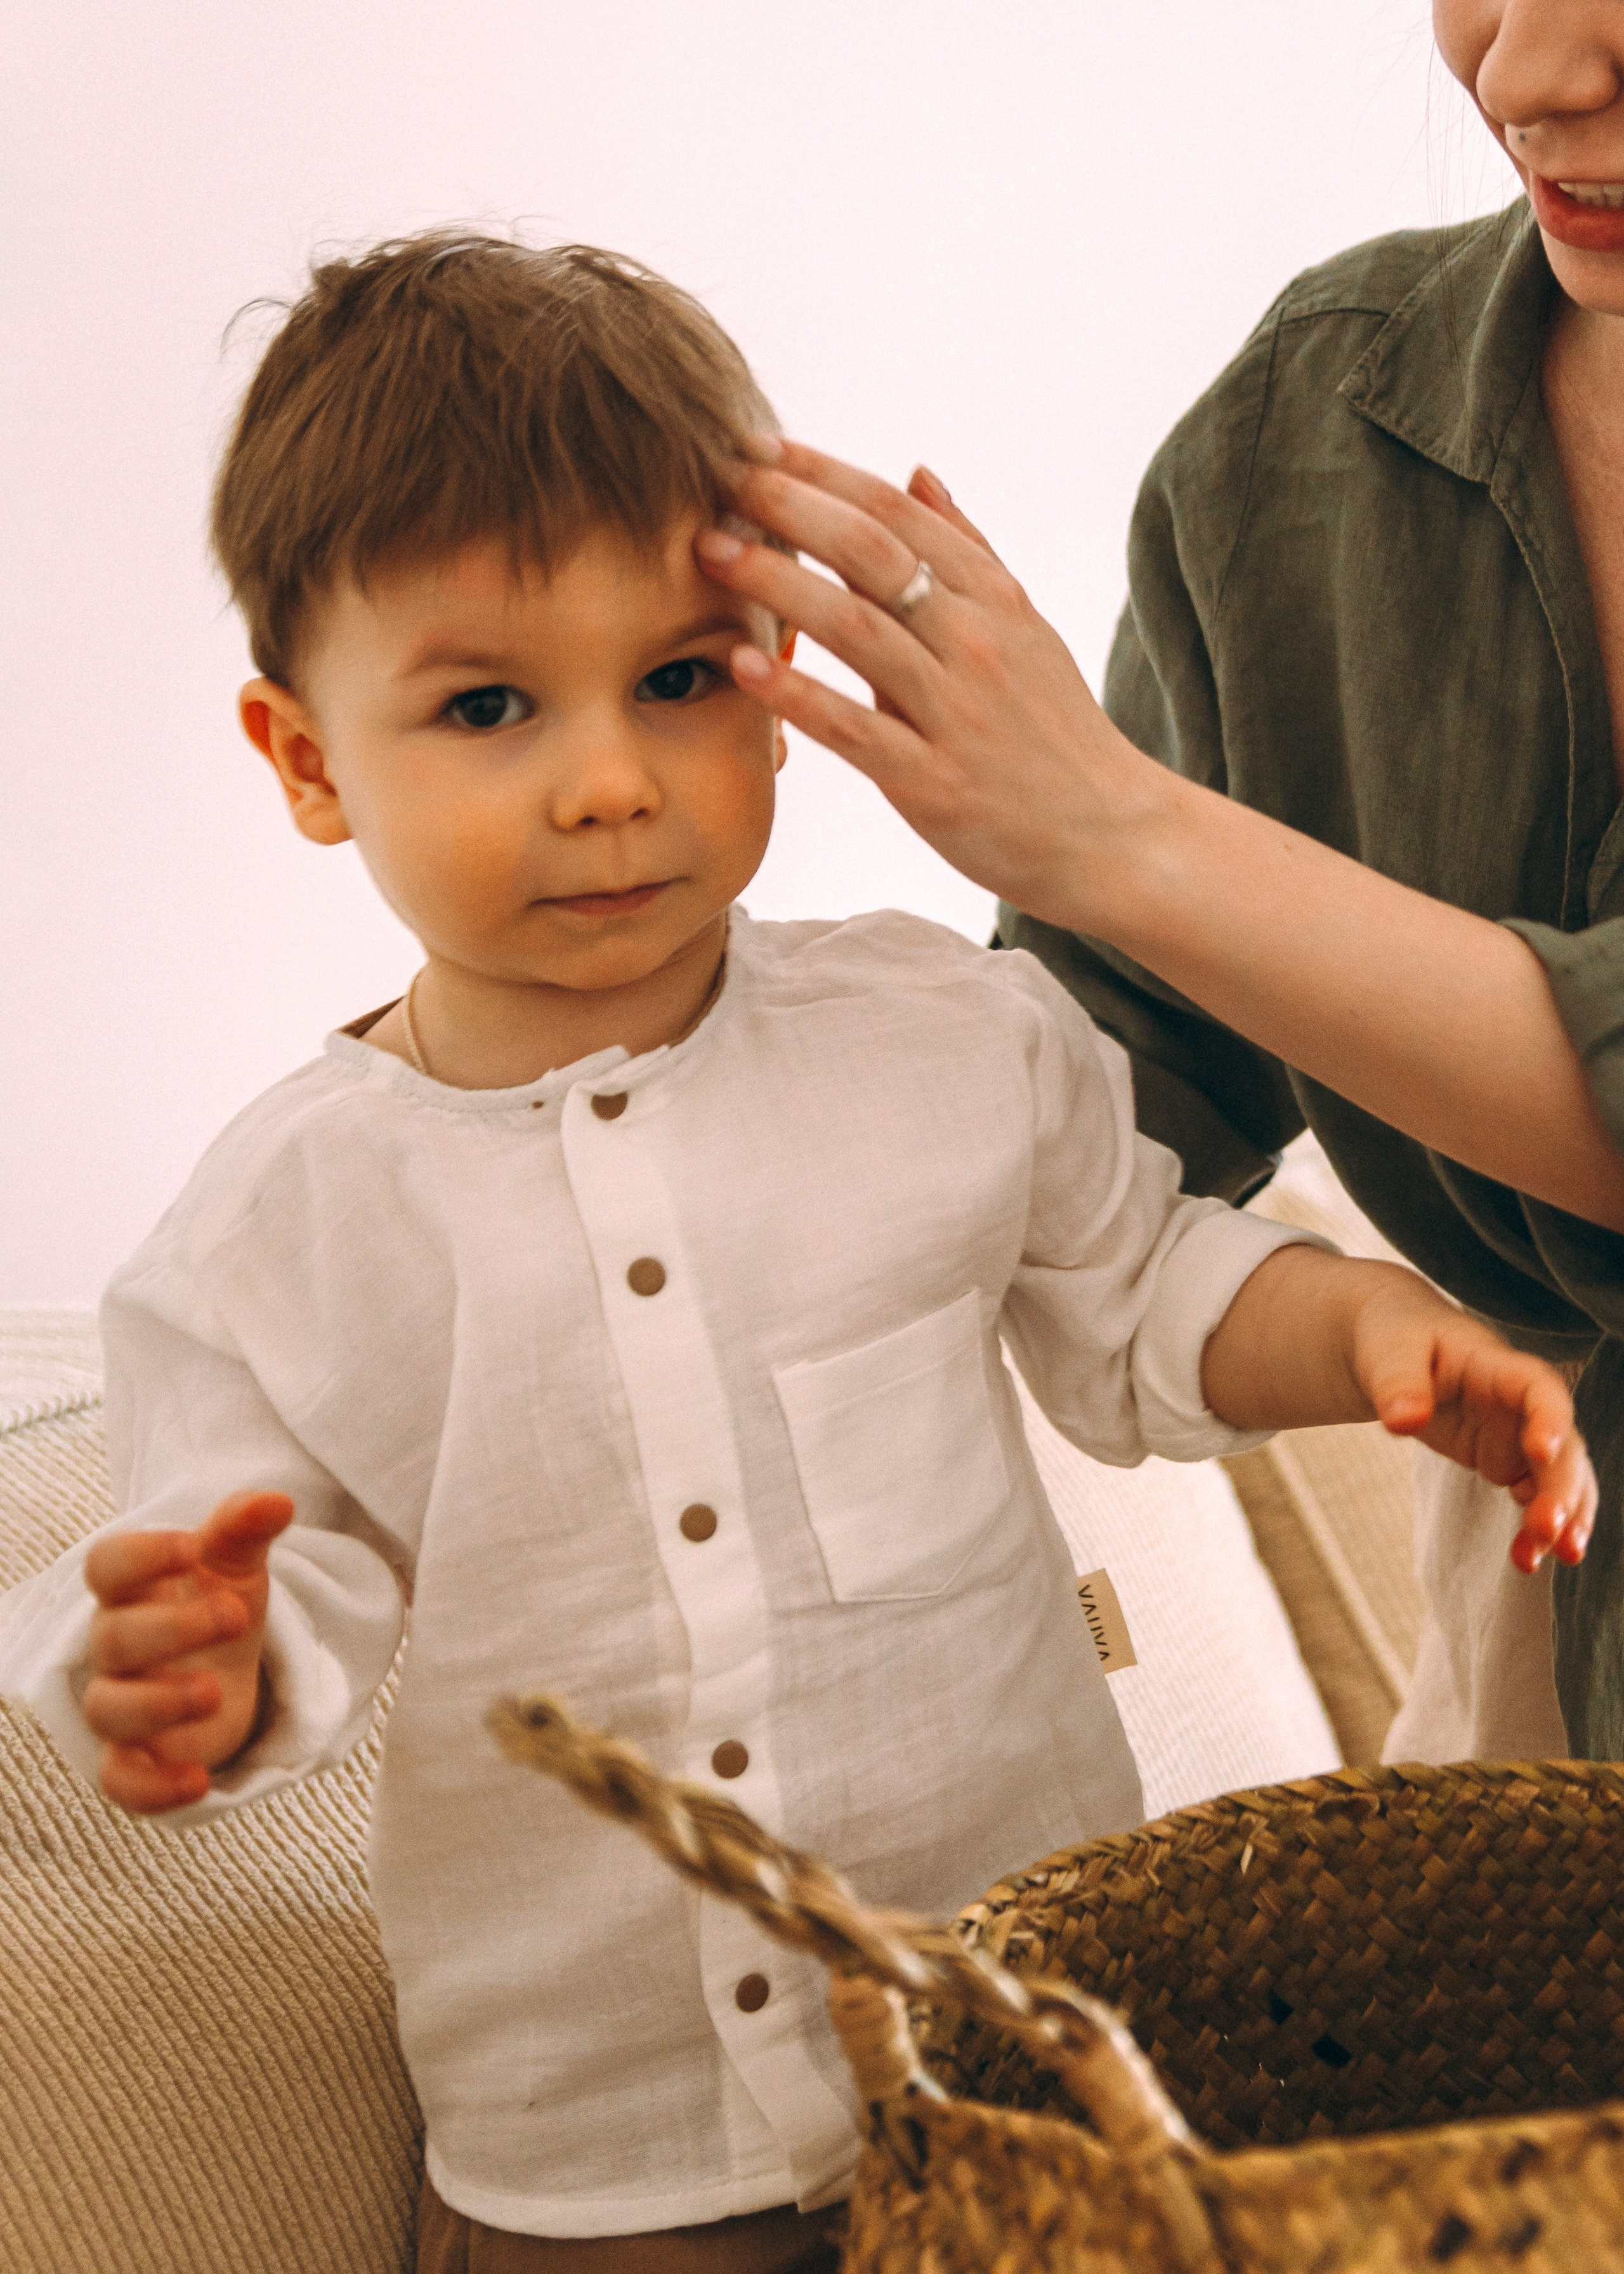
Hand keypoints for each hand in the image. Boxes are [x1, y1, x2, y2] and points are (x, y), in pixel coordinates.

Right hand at [82, 1489, 293, 1814]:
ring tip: (216, 1693)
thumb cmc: (219, 1603)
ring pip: (107, 1708)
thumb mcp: (237, 1565)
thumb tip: (278, 1500)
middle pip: (112, 1637)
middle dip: (172, 1629)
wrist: (226, 1669)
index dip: (140, 1555)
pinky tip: (199, 1780)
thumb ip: (246, 1528)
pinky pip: (119, 1781)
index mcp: (134, 1589)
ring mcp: (122, 1703)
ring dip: (159, 1703)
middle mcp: (116, 1646)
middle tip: (237, 1617)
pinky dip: (153, 1788)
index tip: (193, 1546)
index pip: (106, 1564)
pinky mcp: (136, 1758)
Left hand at [694, 439, 1167, 929]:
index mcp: (993, 600)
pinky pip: (853, 729)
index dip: (825, 473)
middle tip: (720, 476)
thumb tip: (917, 474)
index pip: (898, 515)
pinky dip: (797, 694)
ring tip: (712, 551)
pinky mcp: (933, 783)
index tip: (759, 443)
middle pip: (872, 553)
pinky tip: (742, 664)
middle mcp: (975, 643)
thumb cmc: (1054, 734)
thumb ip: (967, 552)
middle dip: (791, 507)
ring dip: (778, 583)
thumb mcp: (1025, 630)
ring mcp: (954, 712)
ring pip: (856, 628)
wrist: (1110, 835)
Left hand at [1349, 1277, 1594, 1573]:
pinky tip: (1526, 1559)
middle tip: (1547, 1533)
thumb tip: (1403, 1421)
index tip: (1542, 1452)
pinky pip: (1537, 1495)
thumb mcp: (1387, 1353)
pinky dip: (1537, 1527)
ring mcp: (1518, 1434)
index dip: (1551, 1419)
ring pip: (1558, 1478)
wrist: (1391, 1350)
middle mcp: (1520, 1404)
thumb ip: (1397, 1383)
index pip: (1540, 1389)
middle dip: (1560, 1489)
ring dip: (1560, 1517)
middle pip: (1561, 1445)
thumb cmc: (1392, 1340)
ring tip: (1542, 1559)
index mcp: (1497, 1365)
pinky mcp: (1506, 1460)